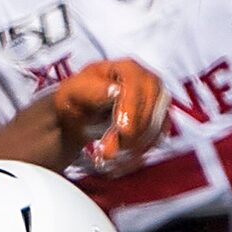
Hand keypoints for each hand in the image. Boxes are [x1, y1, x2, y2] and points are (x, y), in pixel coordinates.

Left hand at [53, 59, 168, 171]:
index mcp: (127, 69)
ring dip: (133, 148)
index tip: (122, 130)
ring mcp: (155, 101)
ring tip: (107, 159)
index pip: (138, 87)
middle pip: (151, 109)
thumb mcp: (74, 91)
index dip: (131, 109)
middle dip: (131, 135)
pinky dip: (137, 154)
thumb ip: (92, 90)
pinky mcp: (157, 121)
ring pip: (156, 127)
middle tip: (108, 153)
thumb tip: (115, 90)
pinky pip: (155, 139)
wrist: (79, 114)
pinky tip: (118, 163)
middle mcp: (147, 82)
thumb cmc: (76, 99)